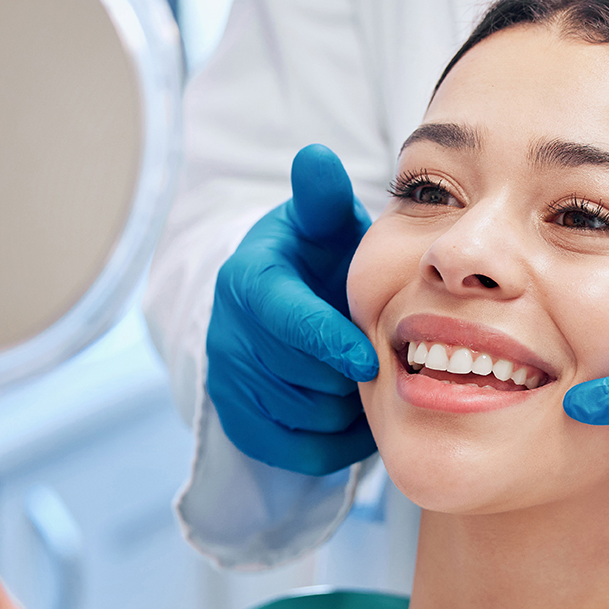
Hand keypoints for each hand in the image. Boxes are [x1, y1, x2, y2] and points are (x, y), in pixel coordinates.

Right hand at [207, 144, 377, 475]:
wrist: (285, 307)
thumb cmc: (318, 260)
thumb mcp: (322, 225)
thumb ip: (324, 198)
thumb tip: (316, 157)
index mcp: (247, 280)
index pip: (285, 320)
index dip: (329, 343)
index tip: (369, 360)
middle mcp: (227, 333)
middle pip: (299, 376)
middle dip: (346, 374)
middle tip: (381, 360)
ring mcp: (229, 381)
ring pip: (303, 417)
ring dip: (346, 407)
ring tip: (365, 380)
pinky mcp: (238, 422)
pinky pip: (297, 451)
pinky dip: (335, 441)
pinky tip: (352, 411)